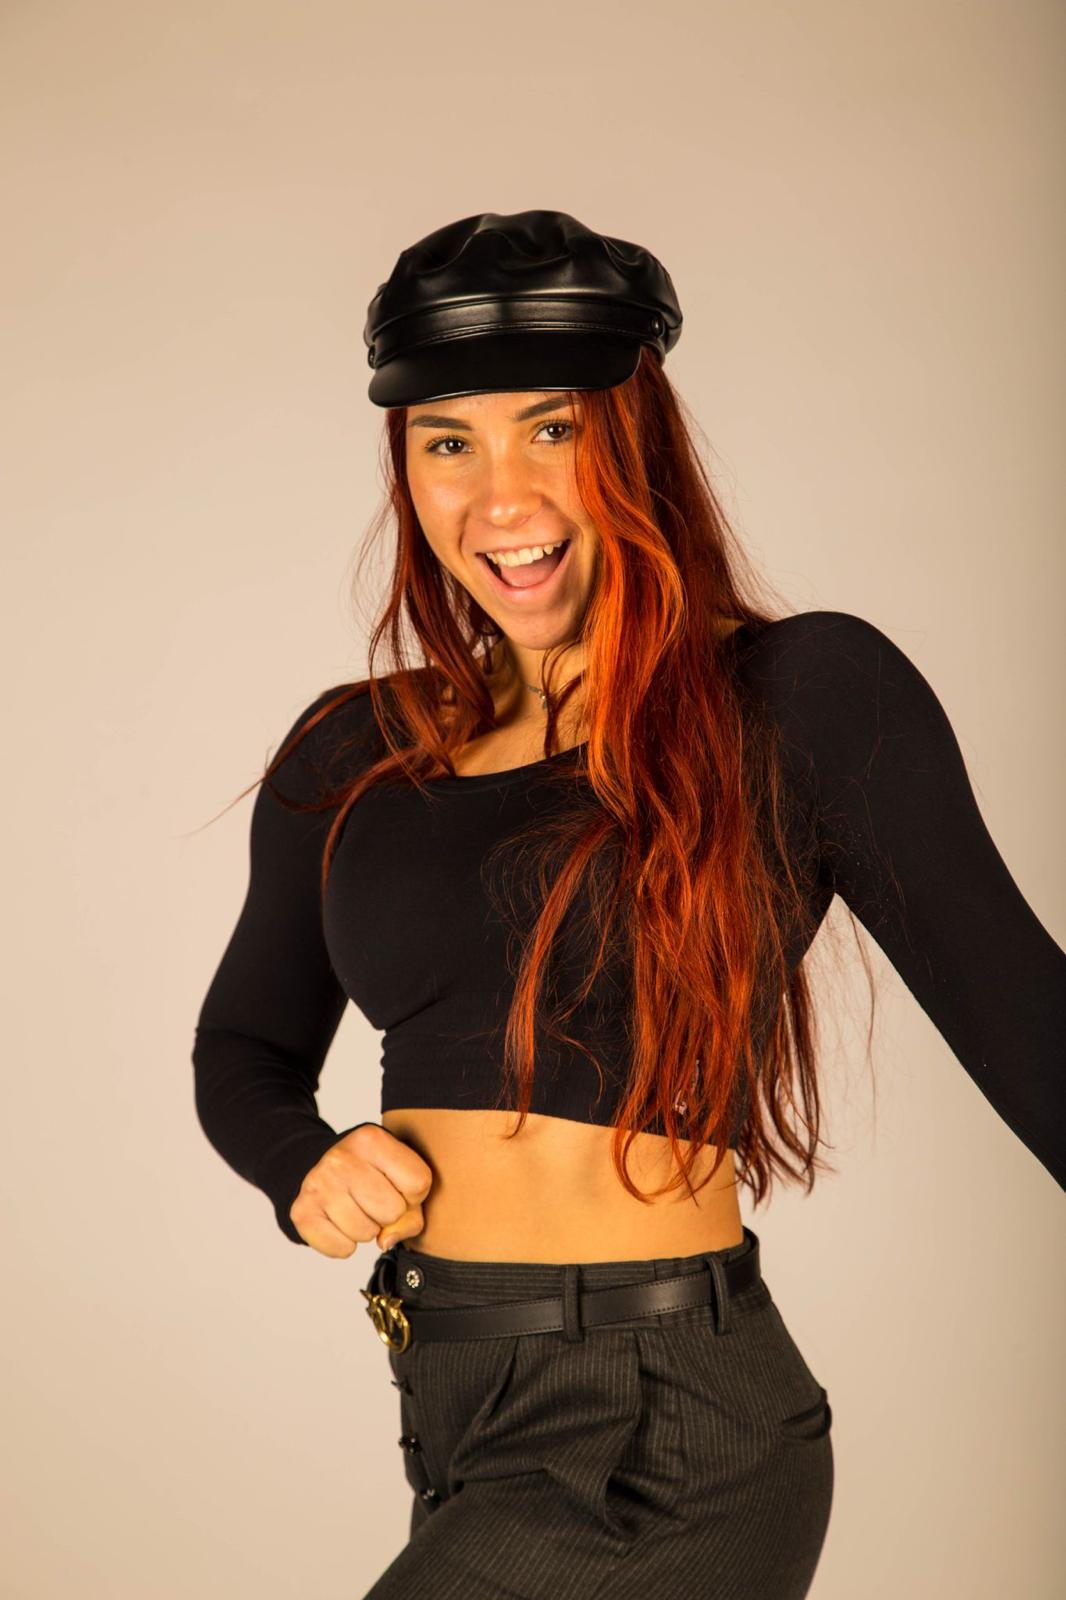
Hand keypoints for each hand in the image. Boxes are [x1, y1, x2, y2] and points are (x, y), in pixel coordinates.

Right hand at [289, 1122, 433, 1258]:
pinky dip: (345, 1244)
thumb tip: (385, 1241)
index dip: (414, 1194)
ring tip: (355, 1209)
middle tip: (374, 1200)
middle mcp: (341, 1158)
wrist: (319, 1168)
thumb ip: (411, 1214)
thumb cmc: (370, 1175)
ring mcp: (319, 1184)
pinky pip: (342, 1249)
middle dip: (390, 1214)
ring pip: (368, 1234)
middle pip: (394, 1211)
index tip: (397, 1185)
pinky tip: (338, 1222)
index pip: (418, 1183)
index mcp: (371, 1139)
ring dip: (367, 1230)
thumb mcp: (399, 1177)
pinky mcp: (302, 1211)